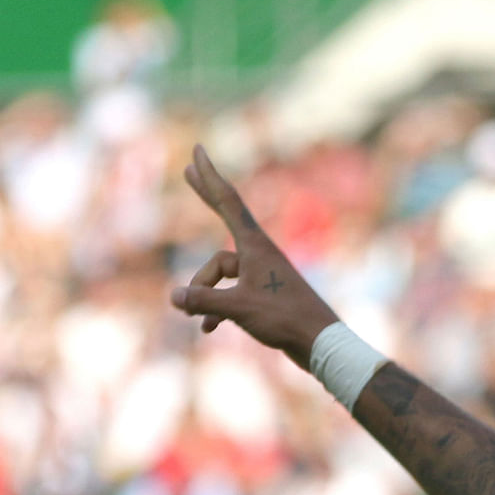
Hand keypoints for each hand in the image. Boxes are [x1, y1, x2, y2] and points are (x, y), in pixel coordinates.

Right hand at [169, 145, 338, 366]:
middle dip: (205, 196)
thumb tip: (174, 296)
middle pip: (224, 217)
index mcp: (255, 247)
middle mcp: (258, 254)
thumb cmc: (284, 320)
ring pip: (220, 273)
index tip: (197, 151)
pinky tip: (209, 330)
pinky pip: (229, 293)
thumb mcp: (237, 309)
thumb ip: (203, 300)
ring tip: (197, 319)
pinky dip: (217, 310)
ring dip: (205, 295)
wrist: (319, 343)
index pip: (227, 202)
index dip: (208, 177)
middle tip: (189, 169)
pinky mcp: (263, 294)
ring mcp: (261, 273)